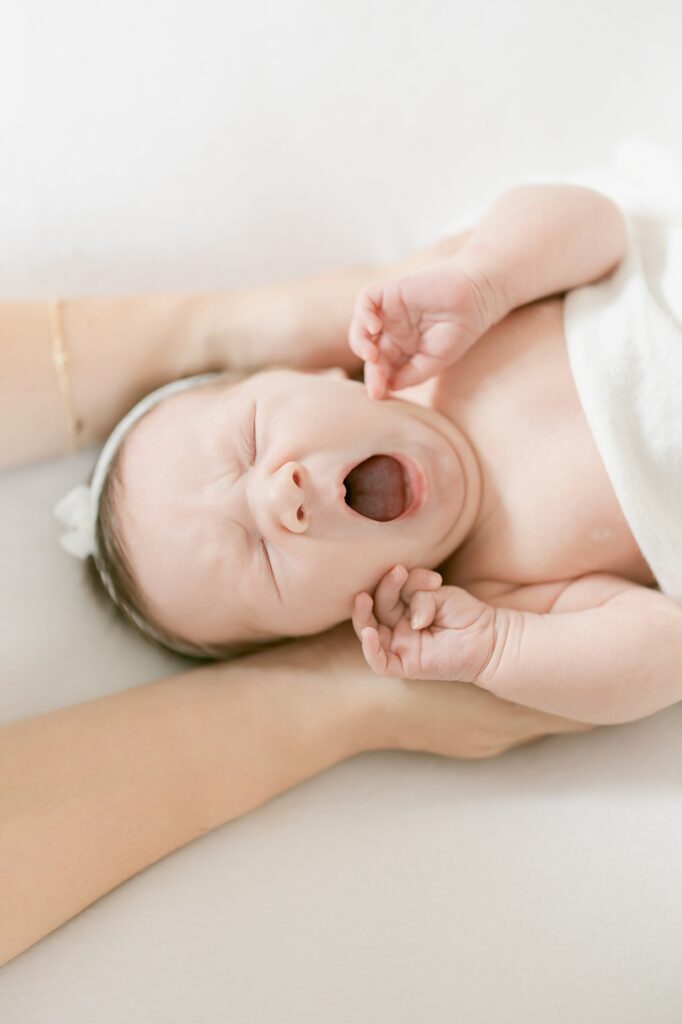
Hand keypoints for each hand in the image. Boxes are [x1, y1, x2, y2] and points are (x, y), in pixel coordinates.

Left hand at [348, 259, 495, 399]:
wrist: (476, 298)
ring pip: (361, 328)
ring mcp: (389, 311)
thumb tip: (388, 388)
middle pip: (369, 351)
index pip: (381, 367)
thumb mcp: (435, 361)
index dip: (377, 381)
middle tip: (376, 384)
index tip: (378, 395)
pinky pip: (365, 301)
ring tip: (372, 356)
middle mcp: (392, 330)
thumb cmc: (459, 330)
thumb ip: (411, 375)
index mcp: (401, 348)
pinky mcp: (390, 291)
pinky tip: (375, 328)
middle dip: (371, 369)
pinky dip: (364, 314)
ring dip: (360, 343)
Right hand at [352, 564, 495, 681]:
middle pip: (377, 609)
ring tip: (363, 598)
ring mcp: (401, 647)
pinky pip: (380, 663)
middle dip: (384, 590)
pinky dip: (370, 650)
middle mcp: (398, 628)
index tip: (432, 579)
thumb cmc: (465, 615)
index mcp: (404, 609)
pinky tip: (369, 633)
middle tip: (397, 572)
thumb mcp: (441, 594)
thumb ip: (420, 595)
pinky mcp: (407, 666)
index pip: (390, 593)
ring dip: (362, 616)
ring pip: (369, 634)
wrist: (488, 638)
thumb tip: (411, 618)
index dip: (401, 580)